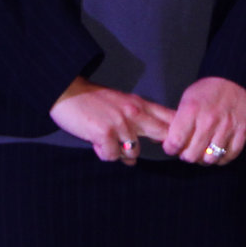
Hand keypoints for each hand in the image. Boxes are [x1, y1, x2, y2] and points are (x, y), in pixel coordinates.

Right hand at [50, 78, 172, 165]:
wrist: (66, 91)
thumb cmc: (93, 100)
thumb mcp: (121, 103)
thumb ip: (136, 122)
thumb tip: (142, 152)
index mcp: (140, 104)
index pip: (170, 117)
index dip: (179, 131)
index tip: (177, 143)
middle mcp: (134, 113)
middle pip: (163, 133)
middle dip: (162, 146)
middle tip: (144, 151)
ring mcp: (120, 124)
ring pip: (133, 152)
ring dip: (121, 153)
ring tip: (107, 143)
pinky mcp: (104, 133)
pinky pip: (112, 156)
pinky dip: (104, 153)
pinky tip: (96, 143)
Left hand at [162, 76, 245, 165]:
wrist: (234, 79)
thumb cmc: (207, 90)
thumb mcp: (187, 99)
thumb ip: (177, 121)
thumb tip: (165, 141)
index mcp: (191, 110)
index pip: (175, 142)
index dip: (171, 148)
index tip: (172, 147)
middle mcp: (209, 120)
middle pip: (192, 155)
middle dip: (187, 156)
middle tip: (187, 151)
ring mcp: (227, 126)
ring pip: (211, 158)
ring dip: (204, 159)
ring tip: (203, 152)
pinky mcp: (242, 130)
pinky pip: (230, 155)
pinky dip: (222, 158)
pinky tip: (217, 152)